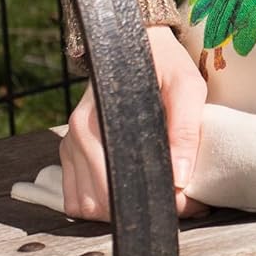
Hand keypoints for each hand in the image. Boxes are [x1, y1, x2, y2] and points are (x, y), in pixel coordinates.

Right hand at [60, 23, 209, 221]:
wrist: (137, 43)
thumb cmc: (166, 65)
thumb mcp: (187, 86)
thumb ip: (185, 129)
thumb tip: (179, 179)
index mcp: (103, 117)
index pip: (124, 177)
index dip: (157, 196)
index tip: (185, 200)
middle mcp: (79, 133)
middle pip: (104, 198)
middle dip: (141, 207)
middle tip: (179, 202)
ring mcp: (69, 144)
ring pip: (86, 205)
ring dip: (118, 211)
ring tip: (155, 195)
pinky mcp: (67, 152)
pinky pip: (75, 199)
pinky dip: (98, 207)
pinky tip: (127, 192)